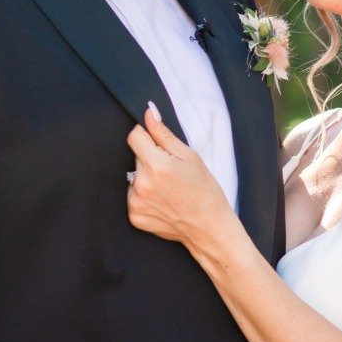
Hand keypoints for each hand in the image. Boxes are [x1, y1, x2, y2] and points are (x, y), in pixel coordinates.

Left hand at [127, 105, 232, 251]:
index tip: (156, 143)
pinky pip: (133, 196)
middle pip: (136, 157)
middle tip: (171, 171)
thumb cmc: (204, 190)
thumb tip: (148, 114)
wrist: (208, 227)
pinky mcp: (134, 216)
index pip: (134, 136)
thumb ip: (164, 134)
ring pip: (134, 177)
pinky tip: (162, 201)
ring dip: (146, 178)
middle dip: (150, 159)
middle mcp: (142, 184)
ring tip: (168, 189)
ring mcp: (136, 202)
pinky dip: (144, 196)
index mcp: (156, 165)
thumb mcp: (190, 157)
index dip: (145, 136)